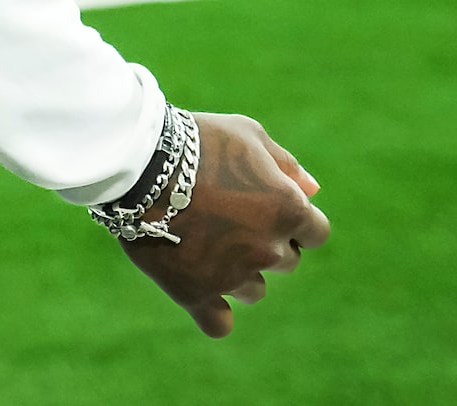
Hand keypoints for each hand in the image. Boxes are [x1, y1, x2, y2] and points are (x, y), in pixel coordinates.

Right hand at [122, 113, 329, 337]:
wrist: (141, 160)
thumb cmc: (198, 140)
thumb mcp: (248, 134)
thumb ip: (286, 164)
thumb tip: (312, 191)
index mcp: (289, 210)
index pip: (315, 232)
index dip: (293, 220)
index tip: (267, 208)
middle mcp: (268, 249)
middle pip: (286, 261)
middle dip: (265, 242)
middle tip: (229, 219)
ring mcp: (233, 275)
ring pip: (254, 290)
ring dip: (240, 272)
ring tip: (206, 244)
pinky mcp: (196, 292)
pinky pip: (218, 323)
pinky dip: (214, 311)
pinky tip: (201, 290)